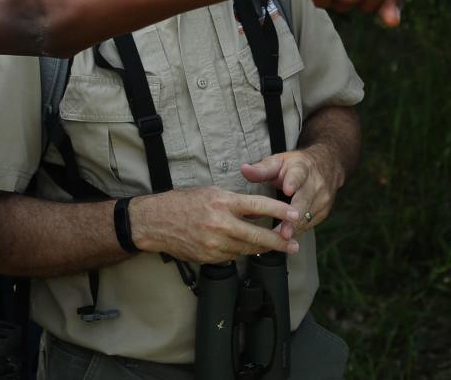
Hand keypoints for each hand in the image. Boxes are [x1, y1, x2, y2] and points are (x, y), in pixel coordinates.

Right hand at [130, 186, 300, 262]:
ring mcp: (215, 244)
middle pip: (258, 236)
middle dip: (279, 241)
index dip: (280, 211)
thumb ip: (233, 202)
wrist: (155, 222)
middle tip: (294, 245)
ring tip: (276, 247)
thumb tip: (256, 210)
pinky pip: (232, 256)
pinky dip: (240, 251)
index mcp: (222, 202)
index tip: (295, 213)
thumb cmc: (182, 202)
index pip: (258, 206)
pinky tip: (243, 248)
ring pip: (247, 249)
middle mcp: (221, 224)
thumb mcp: (210, 192)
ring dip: (262, 248)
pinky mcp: (209, 257)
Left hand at [241, 144, 343, 235]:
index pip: (298, 175)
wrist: (326, 166)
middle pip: (304, 202)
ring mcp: (322, 200)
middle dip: (293, 219)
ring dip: (293, 229)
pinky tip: (283, 240)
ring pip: (307, 217)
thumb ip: (262, 169)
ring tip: (277, 242)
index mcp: (302, 168)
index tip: (287, 190)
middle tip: (283, 233)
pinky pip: (308, 225)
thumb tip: (244, 169)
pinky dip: (296, 231)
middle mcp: (315, 185)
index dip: (293, 183)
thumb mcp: (279, 162)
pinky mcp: (323, 213)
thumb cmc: (296, 165)